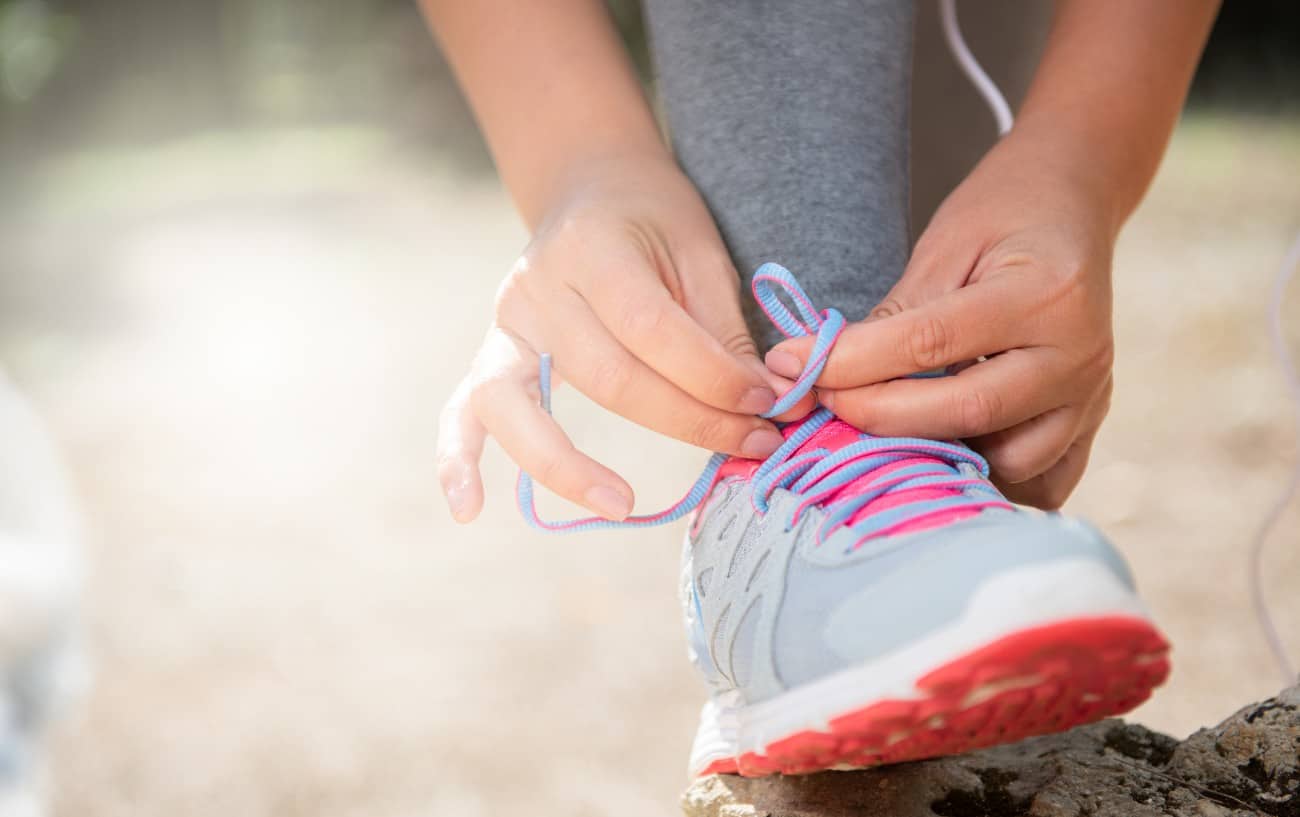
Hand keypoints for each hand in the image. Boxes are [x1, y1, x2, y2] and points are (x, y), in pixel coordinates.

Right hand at [437, 153, 811, 522]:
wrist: (590, 190)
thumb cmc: (652, 221)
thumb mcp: (699, 250)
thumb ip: (721, 327)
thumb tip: (763, 403)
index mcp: (592, 247)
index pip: (651, 329)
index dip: (713, 376)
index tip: (767, 404)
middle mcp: (537, 287)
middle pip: (605, 376)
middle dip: (685, 421)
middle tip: (749, 447)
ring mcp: (505, 323)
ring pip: (521, 404)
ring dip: (567, 464)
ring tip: (621, 505)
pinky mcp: (491, 353)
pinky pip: (463, 411)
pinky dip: (457, 459)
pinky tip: (466, 509)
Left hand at [766, 130, 1116, 508]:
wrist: (1073, 205)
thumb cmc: (1004, 214)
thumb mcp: (945, 244)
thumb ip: (894, 315)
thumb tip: (821, 369)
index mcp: (1046, 295)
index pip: (931, 344)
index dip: (854, 363)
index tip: (795, 366)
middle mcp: (1079, 356)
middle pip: (967, 411)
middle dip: (878, 415)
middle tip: (824, 403)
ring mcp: (1091, 398)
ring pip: (1007, 462)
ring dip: (935, 456)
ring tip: (884, 427)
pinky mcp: (1090, 424)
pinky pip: (1043, 483)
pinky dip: (991, 480)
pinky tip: (950, 452)